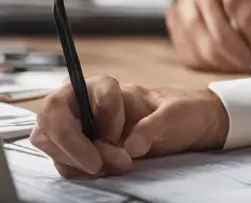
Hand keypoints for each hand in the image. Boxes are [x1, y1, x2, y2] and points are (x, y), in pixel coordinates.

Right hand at [30, 76, 227, 178]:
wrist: (191, 128)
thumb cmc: (183, 112)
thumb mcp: (175, 115)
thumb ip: (153, 126)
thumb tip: (131, 145)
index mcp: (106, 87)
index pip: (83, 89)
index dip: (98, 114)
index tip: (118, 134)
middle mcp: (86, 105)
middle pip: (52, 117)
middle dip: (72, 143)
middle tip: (99, 163)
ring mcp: (79, 128)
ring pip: (51, 142)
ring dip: (77, 160)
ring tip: (115, 165)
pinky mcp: (80, 150)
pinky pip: (64, 161)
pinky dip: (79, 170)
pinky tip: (105, 170)